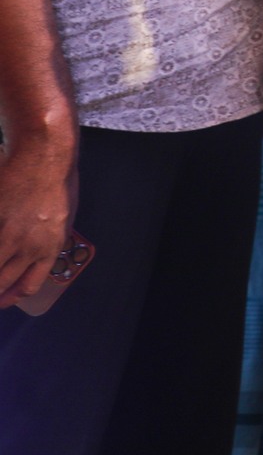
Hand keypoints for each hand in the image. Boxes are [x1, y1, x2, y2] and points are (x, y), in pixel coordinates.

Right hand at [0, 131, 74, 308]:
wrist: (43, 156)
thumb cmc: (58, 182)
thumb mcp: (64, 217)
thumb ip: (49, 241)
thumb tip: (35, 259)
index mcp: (49, 247)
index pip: (28, 285)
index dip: (11, 297)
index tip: (2, 299)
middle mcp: (26, 246)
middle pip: (1, 283)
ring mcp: (5, 233)